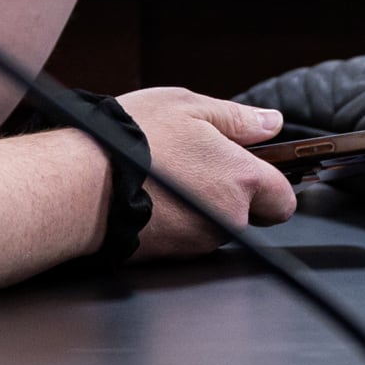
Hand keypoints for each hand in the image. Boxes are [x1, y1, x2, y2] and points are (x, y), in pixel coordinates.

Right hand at [117, 88, 297, 258]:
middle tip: (198, 168)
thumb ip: (238, 118)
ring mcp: (199, 241)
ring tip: (166, 179)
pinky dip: (175, 223)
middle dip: (232, 196)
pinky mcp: (172, 257)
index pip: (283, 199)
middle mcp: (228, 217)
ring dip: (200, 208)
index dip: (270, 185)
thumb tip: (271, 123)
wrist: (81, 183)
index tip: (252, 172)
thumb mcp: (187, 107)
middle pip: (249, 215)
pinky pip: (185, 240)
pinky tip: (152, 199)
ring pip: (215, 227)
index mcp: (241, 179)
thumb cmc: (133, 138)